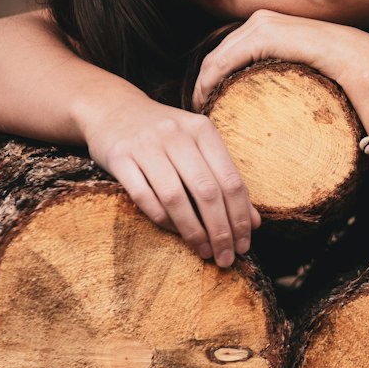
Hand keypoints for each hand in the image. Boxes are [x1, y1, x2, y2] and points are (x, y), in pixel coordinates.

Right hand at [78, 89, 260, 267]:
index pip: (231, 180)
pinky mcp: (120, 157)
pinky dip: (162, 219)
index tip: (245, 244)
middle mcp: (176, 134)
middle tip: (226, 257)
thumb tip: (255, 222)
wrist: (113, 109)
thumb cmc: (164, 135)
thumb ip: (225, 180)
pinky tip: (175, 233)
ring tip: (204, 252)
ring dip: (193, 231)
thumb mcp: (198, 146)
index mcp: (202, 130)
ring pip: (175, 197)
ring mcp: (146, 145)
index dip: (241, 217)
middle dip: (221, 230)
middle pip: (206, 191)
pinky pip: (143, 196)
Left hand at [190, 10, 368, 112]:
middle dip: (203, 82)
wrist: (364, 64)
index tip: (207, 104)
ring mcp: (261, 24)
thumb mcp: (303, 73)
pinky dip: (211, 81)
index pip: (229, 51)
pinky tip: (206, 101)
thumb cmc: (343, 73)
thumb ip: (284, 76)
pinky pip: (225, 60)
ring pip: (217, 58)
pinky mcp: (263, 35)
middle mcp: (261, 20)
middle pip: (218, 54)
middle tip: (197, 111)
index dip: (212, 77)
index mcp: (270, 25)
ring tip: (200, 111)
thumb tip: (274, 103)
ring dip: (203, 85)